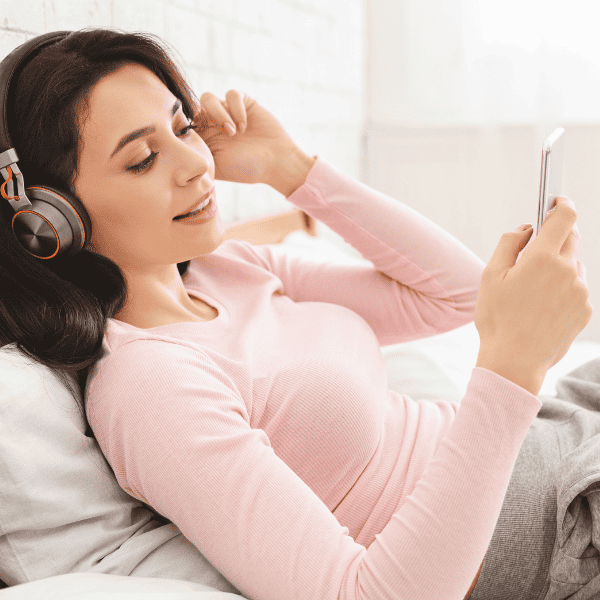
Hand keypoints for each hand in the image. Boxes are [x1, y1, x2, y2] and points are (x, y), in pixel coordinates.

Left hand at [193, 90, 301, 187]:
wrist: (277, 162)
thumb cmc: (247, 169)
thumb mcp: (217, 167)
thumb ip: (198, 156)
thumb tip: (176, 150)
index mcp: (203, 137)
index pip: (183, 123)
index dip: (183, 124)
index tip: (193, 135)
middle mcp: (212, 123)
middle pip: (192, 106)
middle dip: (202, 119)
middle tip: (217, 135)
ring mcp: (227, 111)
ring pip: (208, 98)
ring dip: (218, 113)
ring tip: (232, 132)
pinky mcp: (243, 102)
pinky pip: (231, 94)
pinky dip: (236, 109)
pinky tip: (244, 126)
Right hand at [475, 196, 591, 389]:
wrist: (515, 361)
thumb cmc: (497, 318)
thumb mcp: (490, 275)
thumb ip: (509, 243)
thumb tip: (526, 229)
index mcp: (543, 259)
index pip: (564, 217)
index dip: (561, 204)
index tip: (555, 201)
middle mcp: (568, 271)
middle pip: (569, 239)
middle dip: (553, 240)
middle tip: (531, 256)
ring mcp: (580, 292)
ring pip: (572, 265)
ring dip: (557, 268)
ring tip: (532, 292)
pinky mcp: (584, 310)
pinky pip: (576, 288)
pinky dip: (562, 289)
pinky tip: (541, 307)